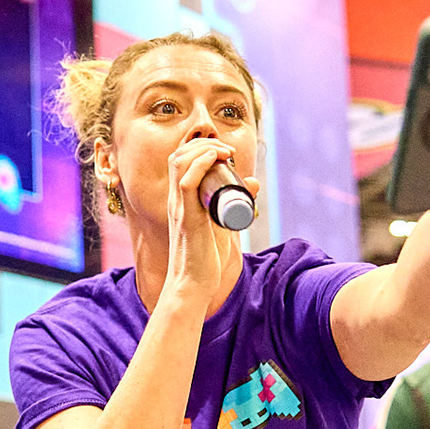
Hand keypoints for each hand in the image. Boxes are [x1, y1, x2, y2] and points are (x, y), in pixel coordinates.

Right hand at [161, 138, 257, 305]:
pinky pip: (186, 182)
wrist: (193, 285)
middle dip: (204, 143)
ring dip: (204, 149)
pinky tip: (216, 158)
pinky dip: (200, 164)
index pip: (179, 160)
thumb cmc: (205, 260)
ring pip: (180, 162)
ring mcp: (179, 208)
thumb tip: (253, 182)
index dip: (200, 147)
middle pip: (178, 155)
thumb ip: (232, 204)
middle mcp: (175, 200)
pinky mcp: (187, 218)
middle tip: (227, 151)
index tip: (225, 152)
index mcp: (180, 200)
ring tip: (225, 152)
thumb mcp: (222, 224)